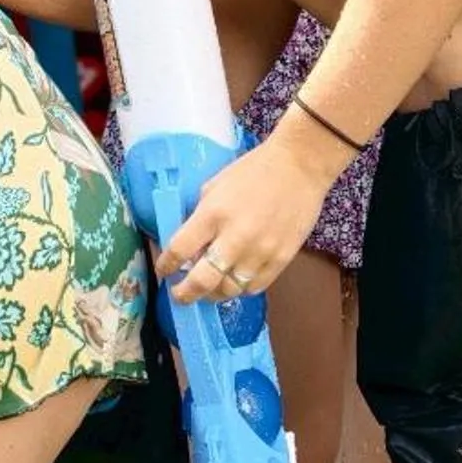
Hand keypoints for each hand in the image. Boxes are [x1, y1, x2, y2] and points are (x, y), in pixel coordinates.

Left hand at [158, 131, 329, 304]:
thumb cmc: (252, 171)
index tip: (163, 270)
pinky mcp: (281, 260)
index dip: (166, 265)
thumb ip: (200, 217)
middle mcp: (234, 238)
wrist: (298, 167)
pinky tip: (234, 280)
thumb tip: (191, 245)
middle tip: (179, 295)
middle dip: (185, 293)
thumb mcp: (214, 186)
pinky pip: (254, 287)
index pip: (179, 250)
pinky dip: (240, 288)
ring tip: (207, 289)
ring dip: (213, 293)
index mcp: (212, 214)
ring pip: (229, 290)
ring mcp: (260, 253)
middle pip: (202, 281)